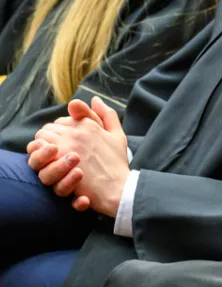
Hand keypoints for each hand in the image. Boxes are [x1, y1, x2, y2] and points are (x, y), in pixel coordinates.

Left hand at [29, 97, 128, 216]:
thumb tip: (95, 99)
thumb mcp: (117, 135)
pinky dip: (38, 155)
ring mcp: (67, 145)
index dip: (60, 132)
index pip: (62, 121)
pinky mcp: (58, 160)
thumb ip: (106, 115)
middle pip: (49, 127)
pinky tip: (46, 164)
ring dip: (42, 147)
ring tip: (50, 159)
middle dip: (49, 138)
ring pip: (41, 137)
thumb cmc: (118, 163)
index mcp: (89, 124)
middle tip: (55, 153)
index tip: (65, 144)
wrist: (117, 187)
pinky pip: (38, 150)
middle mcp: (76, 131)